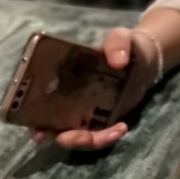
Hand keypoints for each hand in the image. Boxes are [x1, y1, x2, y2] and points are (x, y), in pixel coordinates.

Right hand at [30, 26, 156, 149]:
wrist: (145, 59)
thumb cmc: (125, 45)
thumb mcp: (122, 37)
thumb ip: (118, 42)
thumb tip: (118, 61)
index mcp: (62, 78)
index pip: (38, 100)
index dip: (34, 119)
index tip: (38, 133)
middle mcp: (68, 99)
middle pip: (55, 127)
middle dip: (66, 138)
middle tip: (82, 136)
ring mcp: (85, 112)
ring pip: (77, 136)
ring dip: (91, 141)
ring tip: (117, 130)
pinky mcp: (102, 120)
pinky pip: (97, 136)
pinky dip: (106, 138)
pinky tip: (122, 127)